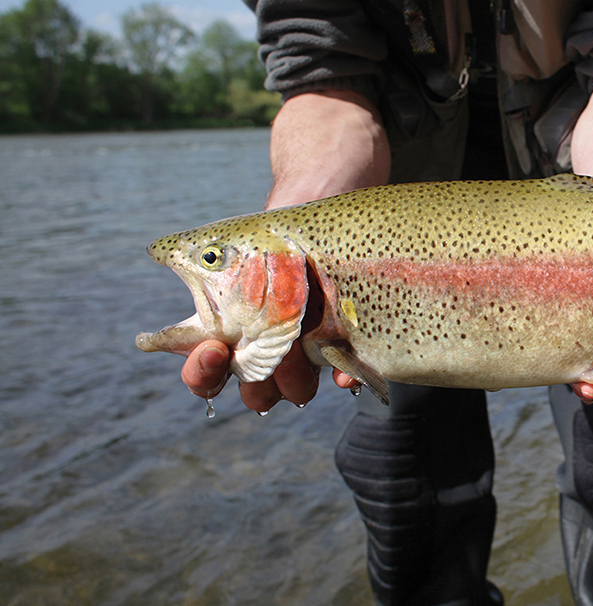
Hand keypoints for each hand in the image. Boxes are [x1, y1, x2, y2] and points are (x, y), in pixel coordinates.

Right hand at [178, 90, 389, 413]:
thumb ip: (210, 251)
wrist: (340, 177)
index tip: (212, 349)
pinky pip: (348, 369)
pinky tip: (346, 373)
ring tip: (302, 356)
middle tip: (266, 359)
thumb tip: (159, 254)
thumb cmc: (285, 208)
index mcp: (234, 317)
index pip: (207, 365)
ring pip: (296, 387)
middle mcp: (271, 336)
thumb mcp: (247, 233)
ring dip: (296, 382)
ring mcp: (312, 337)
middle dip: (255, 384)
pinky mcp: (352, 331)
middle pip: (252, 386)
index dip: (201, 372)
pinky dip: (346, 374)